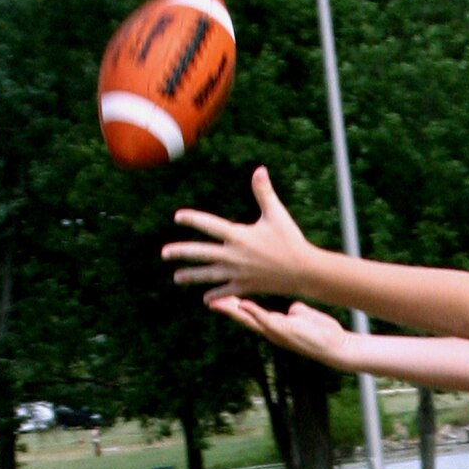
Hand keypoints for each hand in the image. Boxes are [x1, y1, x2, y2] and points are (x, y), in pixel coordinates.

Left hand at [165, 167, 323, 302]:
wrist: (304, 271)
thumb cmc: (290, 240)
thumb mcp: (277, 214)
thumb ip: (264, 193)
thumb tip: (259, 170)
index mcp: (239, 235)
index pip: (209, 225)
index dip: (192, 219)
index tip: (178, 217)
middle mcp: (234, 255)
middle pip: (201, 253)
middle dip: (181, 253)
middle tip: (164, 253)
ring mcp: (238, 273)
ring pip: (209, 275)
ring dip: (191, 276)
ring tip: (176, 278)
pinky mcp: (246, 286)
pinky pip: (226, 291)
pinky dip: (215, 295)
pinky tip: (205, 299)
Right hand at [208, 296, 354, 366]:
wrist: (337, 346)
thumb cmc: (323, 332)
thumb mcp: (305, 317)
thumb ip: (295, 311)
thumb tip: (291, 307)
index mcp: (276, 326)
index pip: (251, 314)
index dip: (236, 306)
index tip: (222, 297)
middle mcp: (273, 331)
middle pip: (244, 319)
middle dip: (227, 310)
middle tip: (210, 301)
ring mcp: (277, 332)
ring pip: (249, 320)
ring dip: (233, 311)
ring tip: (217, 302)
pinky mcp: (283, 331)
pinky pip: (264, 320)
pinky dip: (253, 312)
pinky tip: (242, 304)